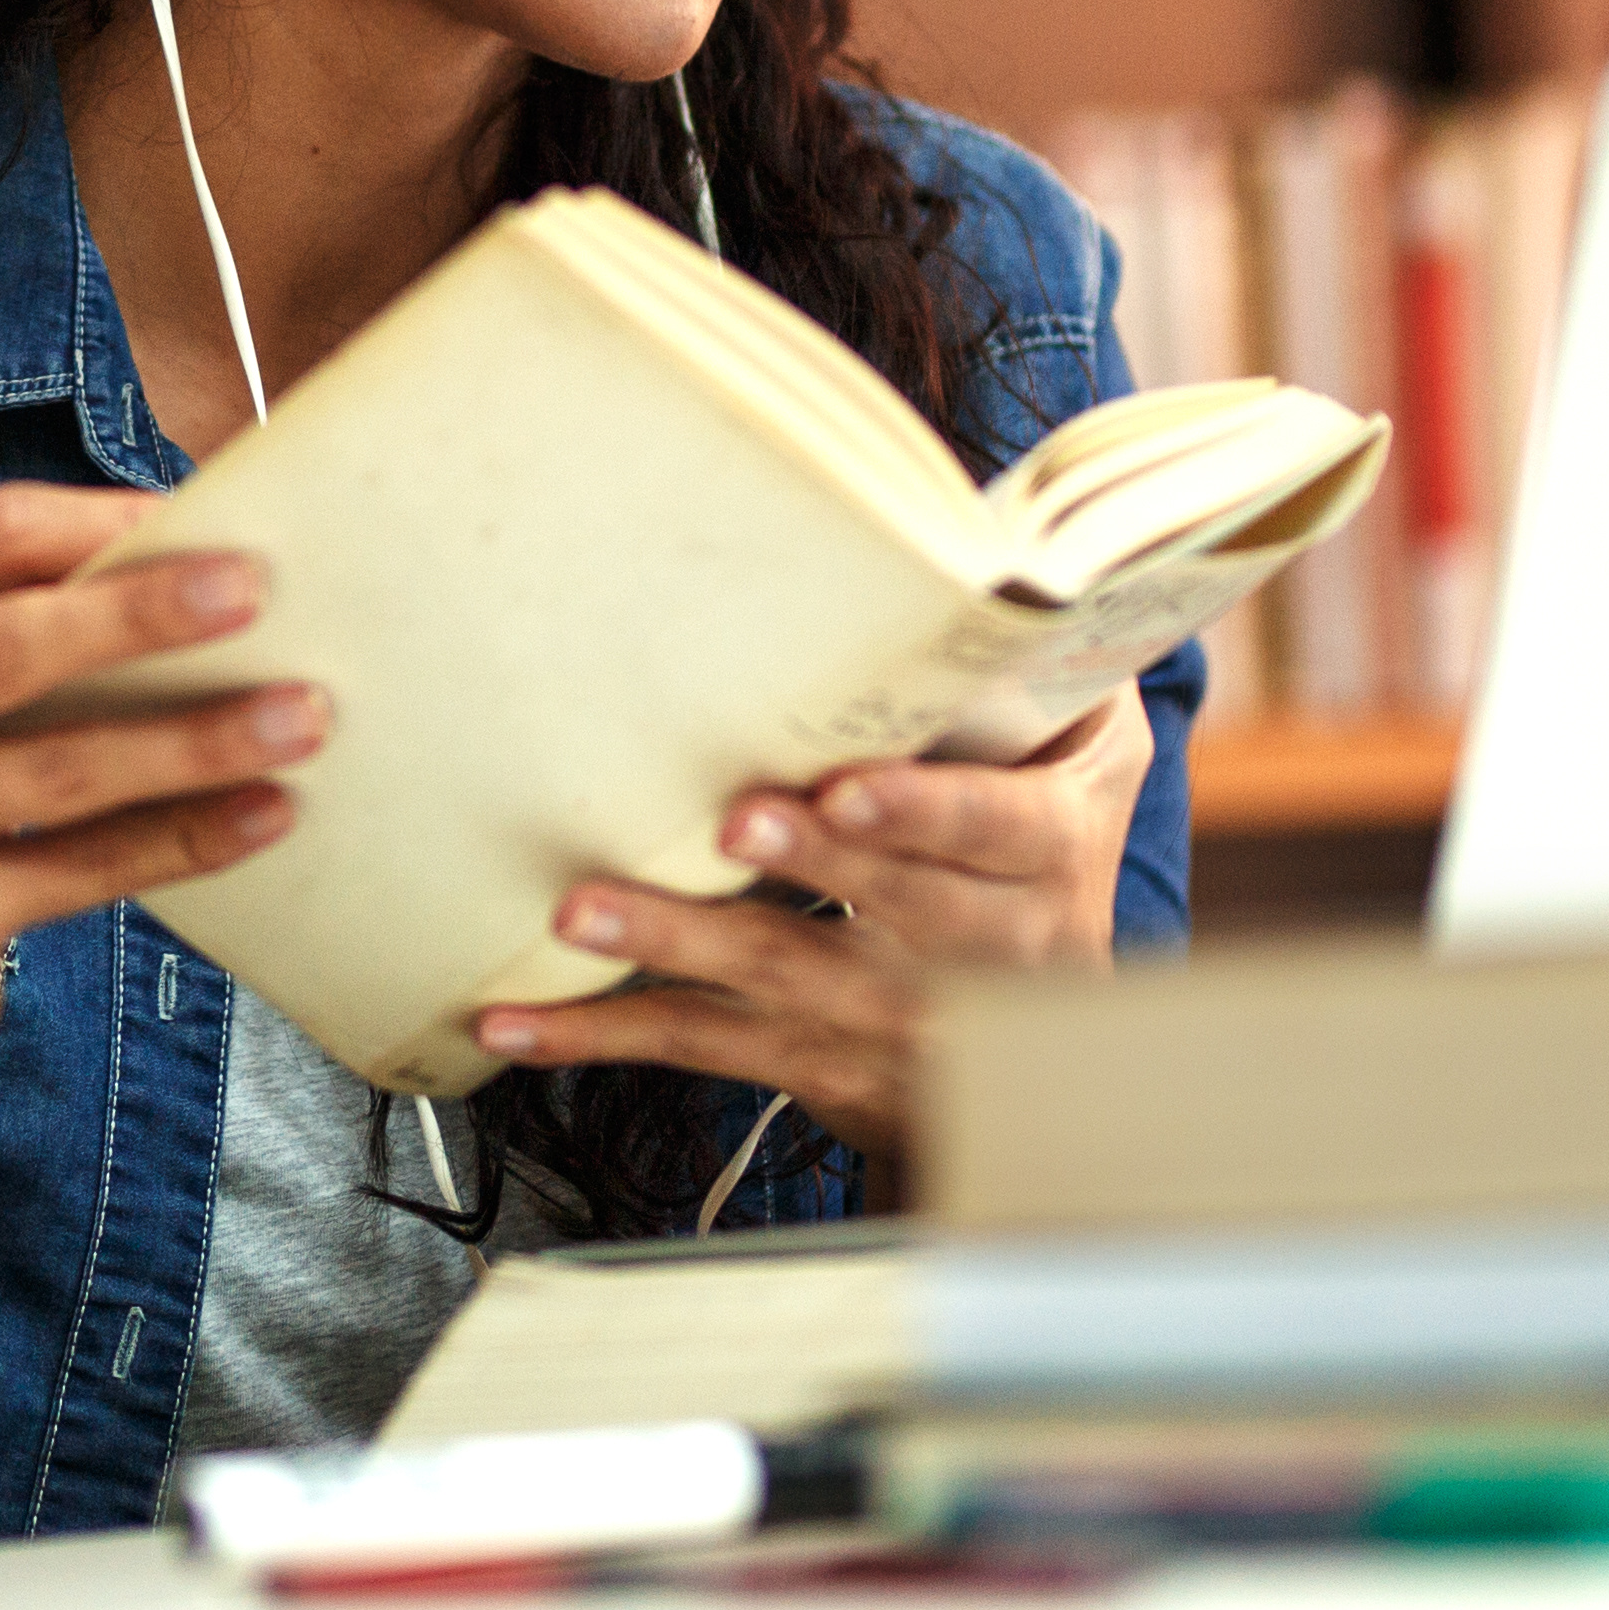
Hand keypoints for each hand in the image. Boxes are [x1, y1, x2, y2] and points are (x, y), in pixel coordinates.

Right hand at [0, 482, 319, 1133]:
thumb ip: (4, 637)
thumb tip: (196, 570)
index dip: (96, 522)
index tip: (203, 515)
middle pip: (6, 642)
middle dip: (142, 612)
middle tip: (258, 591)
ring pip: (56, 765)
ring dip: (194, 738)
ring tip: (301, 716)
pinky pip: (77, 868)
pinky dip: (181, 838)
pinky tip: (265, 815)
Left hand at [467, 683, 1151, 1175]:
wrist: (1060, 1055)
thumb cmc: (1044, 851)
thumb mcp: (1089, 760)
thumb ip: (1056, 666)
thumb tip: (1014, 543)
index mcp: (1047, 854)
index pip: (990, 829)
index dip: (919, 812)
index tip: (847, 789)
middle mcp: (983, 951)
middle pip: (889, 907)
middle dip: (806, 866)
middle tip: (727, 822)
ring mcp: (896, 1020)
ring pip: (782, 979)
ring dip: (677, 946)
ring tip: (584, 913)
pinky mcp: (818, 1066)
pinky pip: (706, 1049)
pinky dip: (605, 1038)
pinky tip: (519, 1026)